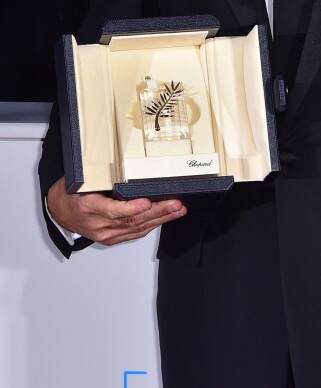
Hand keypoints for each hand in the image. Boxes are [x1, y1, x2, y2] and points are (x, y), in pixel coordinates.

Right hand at [47, 175, 186, 245]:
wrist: (60, 211)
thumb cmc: (71, 192)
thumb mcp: (82, 179)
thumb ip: (102, 177)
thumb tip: (127, 166)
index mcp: (88, 207)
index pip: (112, 211)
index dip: (131, 208)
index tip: (147, 202)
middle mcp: (98, 224)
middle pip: (131, 220)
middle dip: (157, 212)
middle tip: (175, 204)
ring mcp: (106, 234)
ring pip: (137, 228)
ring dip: (160, 219)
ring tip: (177, 210)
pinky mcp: (111, 238)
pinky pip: (134, 233)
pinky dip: (151, 225)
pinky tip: (165, 219)